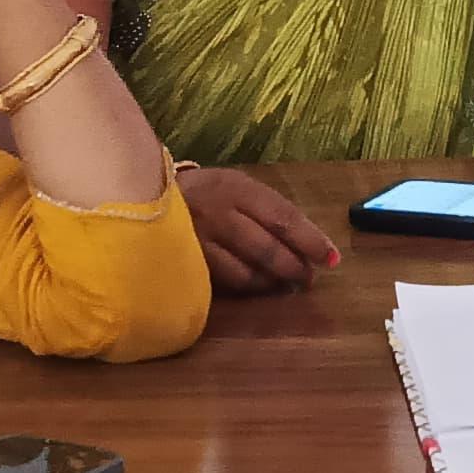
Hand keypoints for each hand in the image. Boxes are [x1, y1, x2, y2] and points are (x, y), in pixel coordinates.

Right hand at [179, 166, 339, 292]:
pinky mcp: (185, 263)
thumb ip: (265, 210)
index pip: (283, 218)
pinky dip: (248, 286)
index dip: (311, 241)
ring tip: (286, 283)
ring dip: (273, 282)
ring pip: (247, 271)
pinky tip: (258, 285)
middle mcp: (217, 211)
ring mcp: (198, 240)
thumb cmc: (203, 193)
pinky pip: (224, 282)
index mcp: (236, 187)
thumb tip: (306, 242)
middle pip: (268, 247)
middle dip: (295, 267)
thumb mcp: (234, 187)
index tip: (332, 259)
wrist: (141, 193)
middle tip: (309, 278)